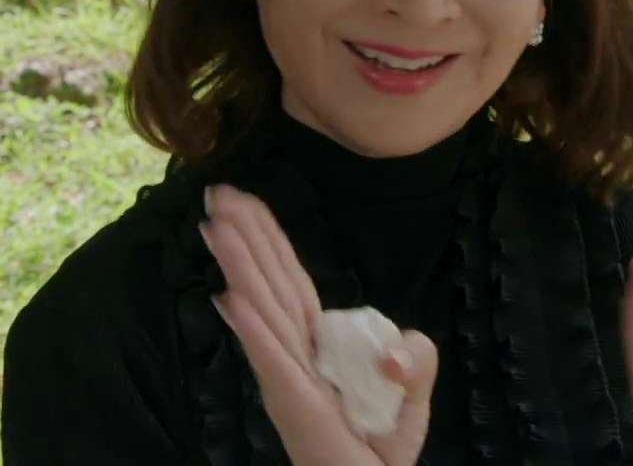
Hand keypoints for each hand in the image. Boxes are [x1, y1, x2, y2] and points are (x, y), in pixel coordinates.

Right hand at [201, 184, 437, 465]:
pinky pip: (273, 359)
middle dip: (245, 238)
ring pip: (263, 311)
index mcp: (319, 345)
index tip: (243, 200)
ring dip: (240, 266)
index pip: (291, 282)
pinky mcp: (296, 405)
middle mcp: (296, 356)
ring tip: (216, 226)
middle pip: (270, 285)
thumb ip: (415, 359)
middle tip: (217, 192)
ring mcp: (290, 379)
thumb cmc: (381, 446)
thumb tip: (392, 350)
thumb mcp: (413, 393)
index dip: (268, 241)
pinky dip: (252, 328)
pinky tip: (230, 298)